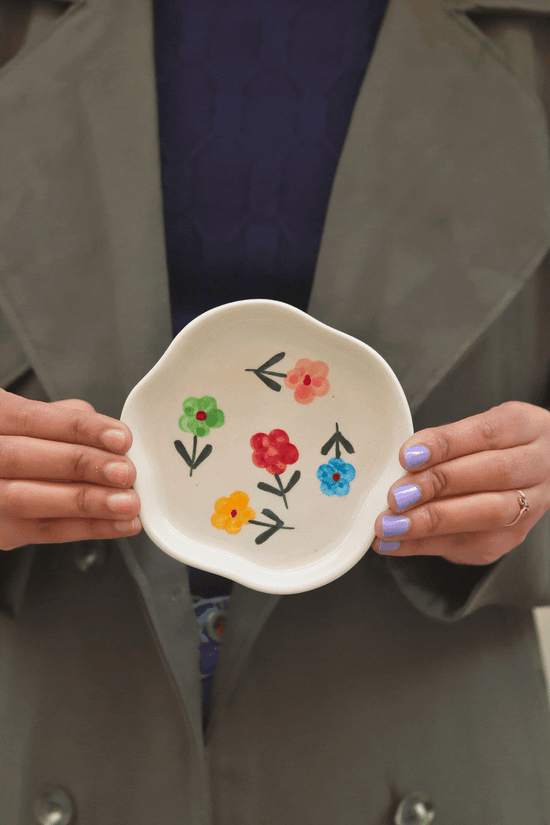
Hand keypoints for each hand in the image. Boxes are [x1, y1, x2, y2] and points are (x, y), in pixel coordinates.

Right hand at [0, 389, 141, 550]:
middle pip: (24, 458)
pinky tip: (119, 524)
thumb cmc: (20, 445)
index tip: (120, 438)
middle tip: (125, 473)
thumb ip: (65, 419)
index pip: (33, 419)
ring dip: (87, 502)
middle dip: (82, 465)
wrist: (2, 480)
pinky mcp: (2, 530)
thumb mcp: (34, 421)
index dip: (79, 428)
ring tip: (126, 503)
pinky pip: (46, 531)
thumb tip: (108, 434)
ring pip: (30, 500)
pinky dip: (89, 528)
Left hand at [372, 401, 549, 563]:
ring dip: (433, 522)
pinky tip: (397, 542)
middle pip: (493, 474)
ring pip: (488, 514)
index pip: (485, 433)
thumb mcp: (475, 427)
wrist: (533, 471)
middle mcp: (536, 465)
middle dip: (438, 486)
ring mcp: (531, 505)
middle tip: (396, 497)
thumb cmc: (494, 446)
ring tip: (392, 526)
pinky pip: (474, 545)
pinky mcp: (514, 537)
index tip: (407, 456)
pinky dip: (428, 545)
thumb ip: (446, 442)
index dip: (444, 445)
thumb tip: (403, 463)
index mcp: (523, 427)